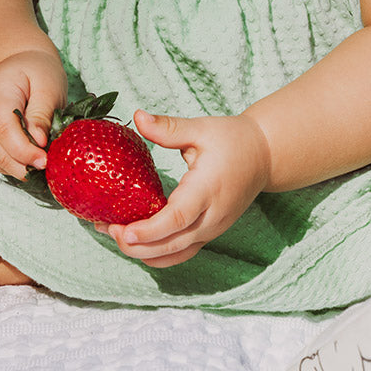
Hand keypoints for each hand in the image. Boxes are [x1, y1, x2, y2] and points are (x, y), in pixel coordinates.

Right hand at [0, 50, 66, 178]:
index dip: (24, 150)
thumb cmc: (36, 71)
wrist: (16, 64)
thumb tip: (39, 143)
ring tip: (43, 163)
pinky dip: (14, 165)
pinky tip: (31, 161)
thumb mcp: (48, 84)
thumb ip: (43, 113)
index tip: (45, 160)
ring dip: (19, 168)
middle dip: (23, 165)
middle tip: (49, 165)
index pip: (3, 128)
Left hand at [101, 109, 270, 267]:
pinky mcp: (209, 234)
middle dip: (136, 245)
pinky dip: (157, 255)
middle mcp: (212, 217)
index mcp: (209, 189)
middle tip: (105, 230)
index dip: (148, 230)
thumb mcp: (201, 128)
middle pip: (172, 245)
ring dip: (143, 253)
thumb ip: (168, 127)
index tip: (121, 231)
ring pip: (175, 255)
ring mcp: (213, 230)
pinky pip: (181, 253)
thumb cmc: (233, 140)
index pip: (177, 218)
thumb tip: (137, 116)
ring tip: (113, 234)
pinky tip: (134, 242)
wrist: (265, 156)